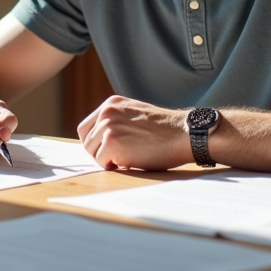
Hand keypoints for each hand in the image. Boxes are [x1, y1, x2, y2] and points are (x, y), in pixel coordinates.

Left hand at [77, 96, 192, 170]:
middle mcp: (106, 111)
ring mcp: (108, 126)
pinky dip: (114, 166)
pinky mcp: (111, 142)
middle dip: (99, 152)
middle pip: (86, 140)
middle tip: (118, 157)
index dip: (95, 142)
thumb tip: (101, 140)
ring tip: (128, 157)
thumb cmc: (166, 130)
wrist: (184, 134)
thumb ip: (118, 121)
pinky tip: (130, 162)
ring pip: (92, 152)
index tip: (108, 150)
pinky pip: (102, 162)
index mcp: (112, 103)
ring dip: (107, 159)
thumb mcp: (136, 115)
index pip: (86, 127)